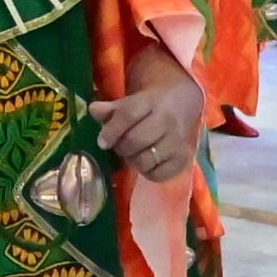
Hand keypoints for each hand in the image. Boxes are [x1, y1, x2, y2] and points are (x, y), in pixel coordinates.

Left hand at [89, 49, 205, 182]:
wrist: (182, 103)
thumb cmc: (149, 105)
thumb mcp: (130, 101)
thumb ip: (110, 108)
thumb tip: (93, 110)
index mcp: (151, 101)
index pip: (129, 114)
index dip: (112, 130)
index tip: (102, 142)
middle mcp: (168, 121)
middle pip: (136, 139)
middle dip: (121, 147)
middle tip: (118, 147)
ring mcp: (178, 141)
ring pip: (147, 159)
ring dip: (133, 160)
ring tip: (132, 154)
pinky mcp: (184, 159)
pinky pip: (159, 174)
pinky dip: (147, 172)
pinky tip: (146, 162)